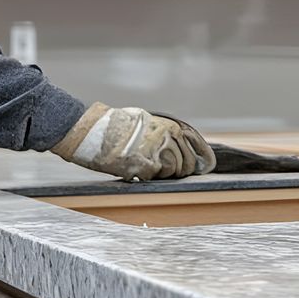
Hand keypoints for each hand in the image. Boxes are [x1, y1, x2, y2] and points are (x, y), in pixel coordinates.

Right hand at [51, 103, 214, 180]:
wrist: (91, 130)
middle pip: (187, 162)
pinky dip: (151, 175)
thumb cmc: (113, 126)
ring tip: (148, 165)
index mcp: (169, 125)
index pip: (196, 143)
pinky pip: (158, 176)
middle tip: (167, 170)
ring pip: (174, 171)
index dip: (204, 157)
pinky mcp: (144, 164)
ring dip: (165, 173)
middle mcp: (167, 136)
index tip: (207, 165)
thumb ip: (163, 131)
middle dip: (182, 170)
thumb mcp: (144, 120)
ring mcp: (156, 151)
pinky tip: (140, 168)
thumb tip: (181, 142)